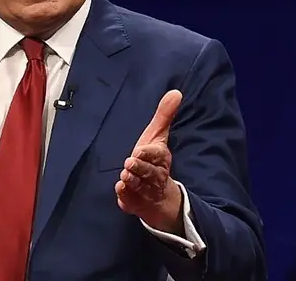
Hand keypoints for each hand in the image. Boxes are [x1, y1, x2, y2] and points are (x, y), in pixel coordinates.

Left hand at [115, 89, 183, 233]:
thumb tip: (175, 92)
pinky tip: (119, 190)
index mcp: (160, 158)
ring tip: (123, 177)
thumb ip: (164, 116)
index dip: (149, 153)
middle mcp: (155, 175)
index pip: (157, 155)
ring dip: (132, 182)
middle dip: (140, 168)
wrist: (158, 196)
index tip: (140, 150)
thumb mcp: (157, 137)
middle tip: (129, 163)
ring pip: (140, 187)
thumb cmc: (153, 161)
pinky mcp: (136, 203)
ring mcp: (145, 191)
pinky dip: (126, 197)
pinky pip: (131, 201)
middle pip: (149, 173)